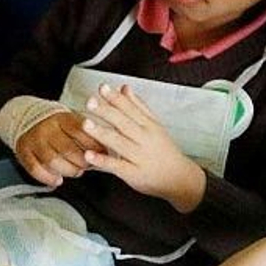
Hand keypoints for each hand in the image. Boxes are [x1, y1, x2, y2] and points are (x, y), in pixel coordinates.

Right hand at [14, 111, 99, 187]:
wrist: (30, 119)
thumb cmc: (60, 128)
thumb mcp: (75, 124)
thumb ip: (90, 136)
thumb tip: (108, 152)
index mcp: (63, 118)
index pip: (81, 132)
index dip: (93, 147)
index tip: (101, 154)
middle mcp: (47, 128)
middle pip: (67, 150)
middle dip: (82, 162)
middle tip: (88, 165)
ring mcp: (34, 140)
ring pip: (52, 161)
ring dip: (68, 170)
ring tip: (76, 171)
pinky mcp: (23, 151)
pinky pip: (35, 169)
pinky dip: (48, 178)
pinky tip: (58, 180)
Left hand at [80, 84, 206, 211]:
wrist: (179, 177)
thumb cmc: (164, 150)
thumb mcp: (154, 125)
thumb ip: (138, 106)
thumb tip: (124, 87)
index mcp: (148, 125)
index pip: (130, 108)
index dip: (116, 98)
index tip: (103, 87)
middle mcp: (144, 139)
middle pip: (123, 123)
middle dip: (107, 111)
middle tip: (90, 102)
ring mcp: (138, 156)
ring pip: (119, 143)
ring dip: (102, 133)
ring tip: (86, 124)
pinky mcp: (133, 173)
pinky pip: (117, 166)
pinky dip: (103, 160)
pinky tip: (89, 155)